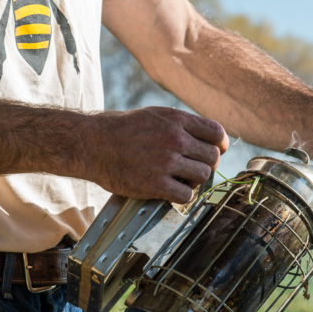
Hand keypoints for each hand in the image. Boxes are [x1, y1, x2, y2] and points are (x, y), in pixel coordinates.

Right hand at [85, 106, 229, 202]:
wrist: (92, 144)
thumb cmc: (121, 129)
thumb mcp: (155, 115)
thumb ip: (180, 124)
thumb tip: (206, 138)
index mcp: (176, 120)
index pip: (216, 133)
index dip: (219, 146)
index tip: (215, 152)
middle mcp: (175, 139)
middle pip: (212, 158)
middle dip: (205, 165)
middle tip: (192, 169)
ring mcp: (166, 162)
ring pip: (203, 176)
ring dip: (194, 181)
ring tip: (180, 179)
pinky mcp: (155, 184)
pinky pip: (186, 195)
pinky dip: (182, 195)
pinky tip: (171, 190)